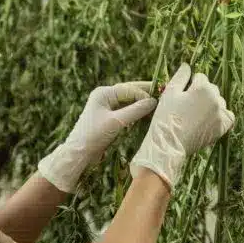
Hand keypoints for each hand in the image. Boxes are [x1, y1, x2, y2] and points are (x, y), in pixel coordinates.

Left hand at [38, 81, 157, 192]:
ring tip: (158, 105)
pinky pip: (126, 111)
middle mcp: (105, 97)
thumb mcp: (116, 122)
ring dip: (142, 104)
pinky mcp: (110, 118)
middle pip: (130, 92)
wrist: (79, 153)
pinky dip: (137, 112)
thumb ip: (135, 110)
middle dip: (146, 94)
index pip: (129, 89)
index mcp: (104, 93)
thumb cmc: (94, 135)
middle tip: (164, 95)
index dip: (144, 94)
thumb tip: (153, 102)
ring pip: (129, 102)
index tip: (158, 101)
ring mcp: (107, 107)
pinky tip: (147, 115)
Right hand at [129, 64, 234, 189]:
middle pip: (211, 89)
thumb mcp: (170, 93)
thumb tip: (187, 65)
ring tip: (196, 116)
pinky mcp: (223, 127)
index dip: (189, 85)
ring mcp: (221, 113)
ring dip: (210, 105)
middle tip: (188, 107)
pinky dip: (222, 116)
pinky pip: (228, 116)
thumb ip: (180, 76)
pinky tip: (211, 120)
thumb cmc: (167, 117)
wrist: (169, 144)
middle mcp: (216, 98)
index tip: (182, 96)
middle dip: (201, 94)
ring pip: (219, 102)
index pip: (200, 77)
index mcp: (203, 87)